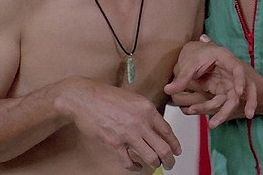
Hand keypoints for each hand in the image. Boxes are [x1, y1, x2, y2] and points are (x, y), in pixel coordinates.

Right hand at [59, 78, 181, 170]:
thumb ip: (145, 112)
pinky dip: (134, 167)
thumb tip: (156, 126)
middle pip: (163, 148)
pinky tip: (135, 165)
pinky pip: (129, 162)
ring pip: (150, 157)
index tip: (177, 150)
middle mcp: (140, 121)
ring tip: (154, 165)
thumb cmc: (105, 96)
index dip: (175, 144)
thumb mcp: (133, 98)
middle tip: (170, 163)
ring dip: (155, 164)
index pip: (168, 131)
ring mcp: (128, 133)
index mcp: (147, 109)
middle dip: (170, 159)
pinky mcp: (114, 143)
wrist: (84, 98)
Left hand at [163, 35, 256, 127]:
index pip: (238, 69)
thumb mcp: (191, 63)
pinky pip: (224, 104)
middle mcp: (231, 73)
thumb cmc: (198, 54)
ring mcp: (229, 85)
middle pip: (244, 88)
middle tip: (247, 113)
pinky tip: (212, 123)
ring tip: (215, 123)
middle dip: (249, 101)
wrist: (197, 53)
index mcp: (227, 59)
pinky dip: (220, 113)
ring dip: (228, 112)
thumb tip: (167, 90)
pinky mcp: (223, 93)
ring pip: (234, 99)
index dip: (241, 80)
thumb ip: (182, 77)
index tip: (239, 91)